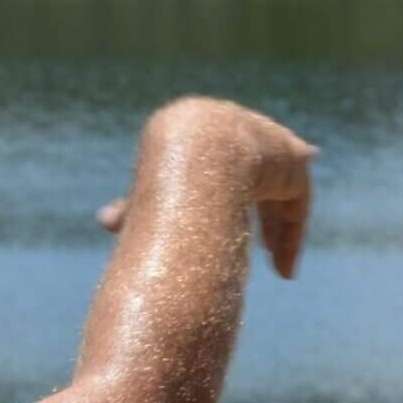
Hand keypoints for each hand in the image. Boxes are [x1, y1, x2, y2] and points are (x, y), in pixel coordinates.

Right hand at [98, 101, 315, 279]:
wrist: (191, 148)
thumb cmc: (159, 174)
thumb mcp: (142, 197)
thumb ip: (130, 207)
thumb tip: (105, 220)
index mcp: (207, 136)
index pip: (222, 172)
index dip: (221, 205)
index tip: (219, 235)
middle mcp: (242, 133)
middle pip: (259, 179)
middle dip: (262, 218)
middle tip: (264, 253)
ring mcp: (270, 142)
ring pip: (281, 192)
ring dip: (279, 231)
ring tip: (280, 268)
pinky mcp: (292, 159)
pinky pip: (297, 201)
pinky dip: (292, 235)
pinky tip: (285, 270)